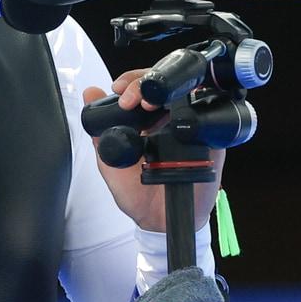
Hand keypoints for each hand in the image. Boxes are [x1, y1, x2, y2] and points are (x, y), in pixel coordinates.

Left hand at [82, 70, 222, 233]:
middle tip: (129, 98)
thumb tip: (88, 91)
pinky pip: (211, 120)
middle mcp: (173, 120)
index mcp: (150, 119)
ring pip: (190, 93)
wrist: (156, 221)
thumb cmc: (136, 192)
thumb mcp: (110, 159)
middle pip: (169, 83)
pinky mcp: (212, 143)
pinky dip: (196, 111)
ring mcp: (193, 129)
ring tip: (145, 105)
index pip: (147, 85)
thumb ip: (99, 128)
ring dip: (168, 92)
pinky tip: (177, 116)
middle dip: (146, 81)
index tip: (118, 89)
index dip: (134, 80)